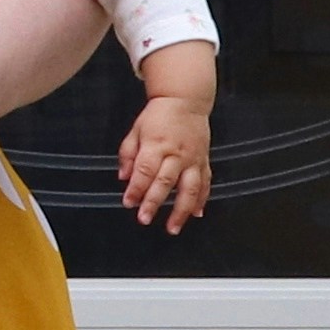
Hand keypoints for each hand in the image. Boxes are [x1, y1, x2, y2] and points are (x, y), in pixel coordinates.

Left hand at [119, 95, 212, 232]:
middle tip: (144, 219)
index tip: (128, 202)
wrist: (185, 101)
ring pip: (189, 188)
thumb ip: (128, 155)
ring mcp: (193, 159)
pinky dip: (202, 200)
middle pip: (165, 182)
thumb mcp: (136, 131)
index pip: (144, 170)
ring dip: (181, 210)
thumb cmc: (158, 116)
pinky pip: (205, 183)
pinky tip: (196, 214)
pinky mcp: (204, 161)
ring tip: (173, 227)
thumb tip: (123, 177)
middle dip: (154, 202)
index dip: (136, 188)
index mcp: (156, 145)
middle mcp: (176, 154)